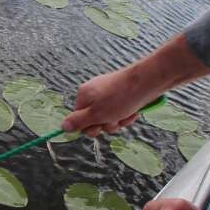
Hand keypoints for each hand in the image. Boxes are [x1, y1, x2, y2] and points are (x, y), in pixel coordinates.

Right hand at [62, 33, 209, 136]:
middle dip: (104, 125)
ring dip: (117, 121)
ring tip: (125, 115)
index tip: (98, 127)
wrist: (147, 82)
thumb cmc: (119, 98)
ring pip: (108, 117)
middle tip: (113, 121)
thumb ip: (78, 122)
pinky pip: (120, 111)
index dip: (89, 127)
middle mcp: (94, 93)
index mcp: (84, 95)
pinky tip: (133, 111)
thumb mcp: (96, 114)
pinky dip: (126, 115)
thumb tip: (62, 126)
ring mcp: (109, 94)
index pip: (78, 119)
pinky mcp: (122, 95)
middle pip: (94, 119)